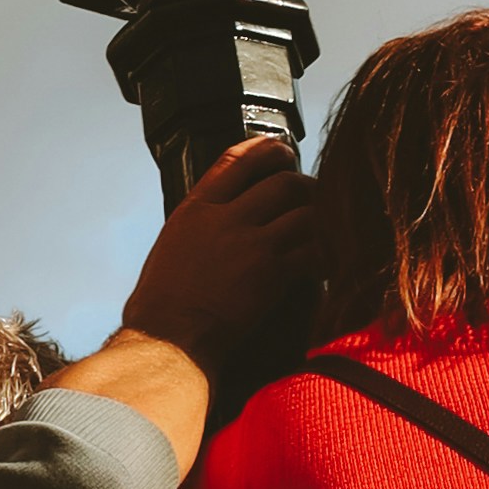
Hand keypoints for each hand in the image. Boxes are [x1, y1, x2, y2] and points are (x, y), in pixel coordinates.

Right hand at [119, 141, 323, 374]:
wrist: (168, 340)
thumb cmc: (161, 304)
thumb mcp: (171, 246)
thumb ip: (200, 224)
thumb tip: (220, 216)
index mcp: (196, 210)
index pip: (237, 161)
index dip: (267, 149)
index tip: (282, 149)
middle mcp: (225, 220)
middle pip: (282, 182)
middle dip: (305, 184)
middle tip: (315, 193)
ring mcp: (251, 245)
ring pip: (305, 213)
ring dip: (322, 219)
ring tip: (328, 227)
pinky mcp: (272, 274)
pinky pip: (313, 252)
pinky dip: (325, 255)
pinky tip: (327, 263)